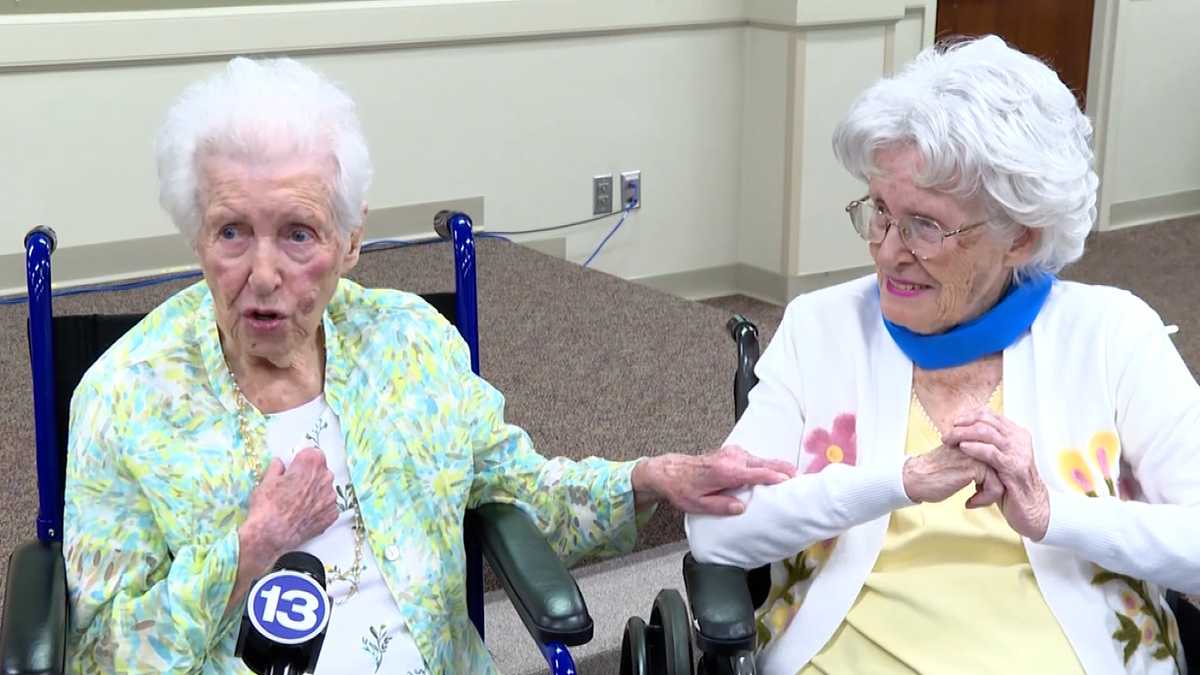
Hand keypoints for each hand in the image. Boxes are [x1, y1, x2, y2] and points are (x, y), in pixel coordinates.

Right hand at [239, 448, 338, 571]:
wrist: (270, 535)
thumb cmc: (267, 506)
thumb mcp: (267, 480)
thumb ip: (277, 468)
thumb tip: (279, 464)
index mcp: (311, 463)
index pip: (313, 454)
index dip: (302, 461)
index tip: (295, 468)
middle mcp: (325, 478)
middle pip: (321, 471)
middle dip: (310, 476)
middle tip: (294, 488)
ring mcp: (331, 497)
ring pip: (325, 489)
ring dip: (315, 493)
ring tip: (297, 504)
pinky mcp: (332, 514)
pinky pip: (327, 506)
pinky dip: (318, 509)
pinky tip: (304, 514)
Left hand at [632, 445, 795, 515]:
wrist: (670, 471)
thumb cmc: (683, 489)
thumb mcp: (699, 504)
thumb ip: (721, 506)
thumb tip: (740, 508)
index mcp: (725, 471)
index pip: (756, 473)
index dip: (775, 477)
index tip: (790, 481)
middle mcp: (732, 458)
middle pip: (765, 463)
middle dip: (785, 470)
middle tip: (802, 479)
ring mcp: (733, 453)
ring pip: (762, 459)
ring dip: (778, 467)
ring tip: (795, 478)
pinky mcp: (733, 453)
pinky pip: (755, 459)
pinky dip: (768, 465)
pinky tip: (776, 474)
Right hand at [902, 444, 1003, 507]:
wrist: (916, 478)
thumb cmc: (934, 473)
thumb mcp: (960, 459)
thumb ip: (977, 457)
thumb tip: (997, 471)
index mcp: (974, 437)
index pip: (1000, 457)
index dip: (995, 477)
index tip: (982, 489)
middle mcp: (978, 442)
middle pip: (1004, 468)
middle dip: (996, 486)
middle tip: (981, 496)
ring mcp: (977, 453)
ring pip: (1003, 478)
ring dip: (991, 494)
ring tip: (975, 499)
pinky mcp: (975, 466)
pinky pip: (995, 487)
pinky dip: (984, 499)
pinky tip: (969, 502)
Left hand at [943, 409, 1049, 539]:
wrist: (1032, 509)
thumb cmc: (1012, 485)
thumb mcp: (1000, 461)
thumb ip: (988, 445)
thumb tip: (962, 434)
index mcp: (1015, 434)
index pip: (989, 415)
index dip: (968, 416)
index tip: (953, 423)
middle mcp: (1018, 439)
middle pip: (985, 421)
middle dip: (962, 425)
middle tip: (946, 434)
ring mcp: (1017, 453)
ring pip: (986, 433)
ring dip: (963, 434)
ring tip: (948, 440)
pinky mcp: (1014, 468)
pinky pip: (991, 453)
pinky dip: (975, 448)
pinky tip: (962, 448)